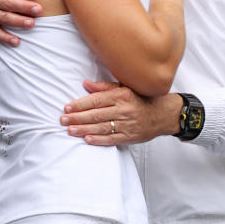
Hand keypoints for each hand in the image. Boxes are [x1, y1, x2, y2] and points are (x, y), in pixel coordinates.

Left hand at [59, 80, 182, 145]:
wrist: (161, 114)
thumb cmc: (139, 99)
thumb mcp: (124, 88)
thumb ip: (104, 87)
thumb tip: (85, 84)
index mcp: (121, 95)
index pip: (96, 100)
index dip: (80, 104)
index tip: (67, 107)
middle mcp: (124, 110)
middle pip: (96, 114)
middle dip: (77, 117)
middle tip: (63, 120)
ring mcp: (128, 124)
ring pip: (102, 127)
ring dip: (84, 129)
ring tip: (70, 130)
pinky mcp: (130, 137)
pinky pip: (112, 139)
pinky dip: (99, 140)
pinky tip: (86, 139)